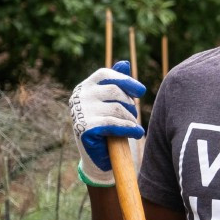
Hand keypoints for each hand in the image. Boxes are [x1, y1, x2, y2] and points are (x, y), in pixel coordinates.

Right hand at [69, 60, 145, 185]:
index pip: (106, 74)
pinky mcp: (84, 128)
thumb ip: (117, 83)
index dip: (126, 80)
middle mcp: (78, 96)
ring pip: (117, 108)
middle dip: (130, 104)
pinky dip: (129, 128)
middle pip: (115, 91)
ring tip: (133, 127)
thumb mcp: (113, 103)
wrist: (99, 157)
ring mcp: (79, 112)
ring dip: (131, 119)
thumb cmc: (109, 127)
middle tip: (134, 116)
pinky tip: (137, 133)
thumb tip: (125, 62)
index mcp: (85, 87)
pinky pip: (113, 124)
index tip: (141, 91)